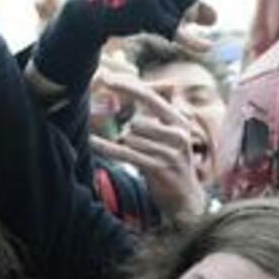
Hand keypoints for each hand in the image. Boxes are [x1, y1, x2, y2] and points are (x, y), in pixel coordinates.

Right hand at [80, 0, 268, 48]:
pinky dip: (190, 40)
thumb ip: (195, 5)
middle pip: (198, 6)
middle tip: (166, 13)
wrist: (94, 9)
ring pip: (184, 20)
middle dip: (192, 17)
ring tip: (149, 16)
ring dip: (174, 26)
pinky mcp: (144, 5)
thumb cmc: (138, 2)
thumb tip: (214, 16)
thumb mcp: (170, 0)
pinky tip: (205, 48)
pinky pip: (175, 29)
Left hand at [90, 72, 206, 218]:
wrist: (187, 200)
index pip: (150, 98)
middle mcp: (180, 134)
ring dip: (128, 147)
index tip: (106, 78)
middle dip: (128, 133)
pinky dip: (107, 148)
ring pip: (131, 138)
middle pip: (137, 122)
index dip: (128, 87)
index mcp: (180, 122)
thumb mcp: (168, 137)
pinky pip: (126, 153)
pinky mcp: (160, 168)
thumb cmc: (171, 165)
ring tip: (143, 159)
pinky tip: (91, 141)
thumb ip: (153, 115)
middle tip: (138, 147)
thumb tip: (138, 89)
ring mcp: (171, 152)